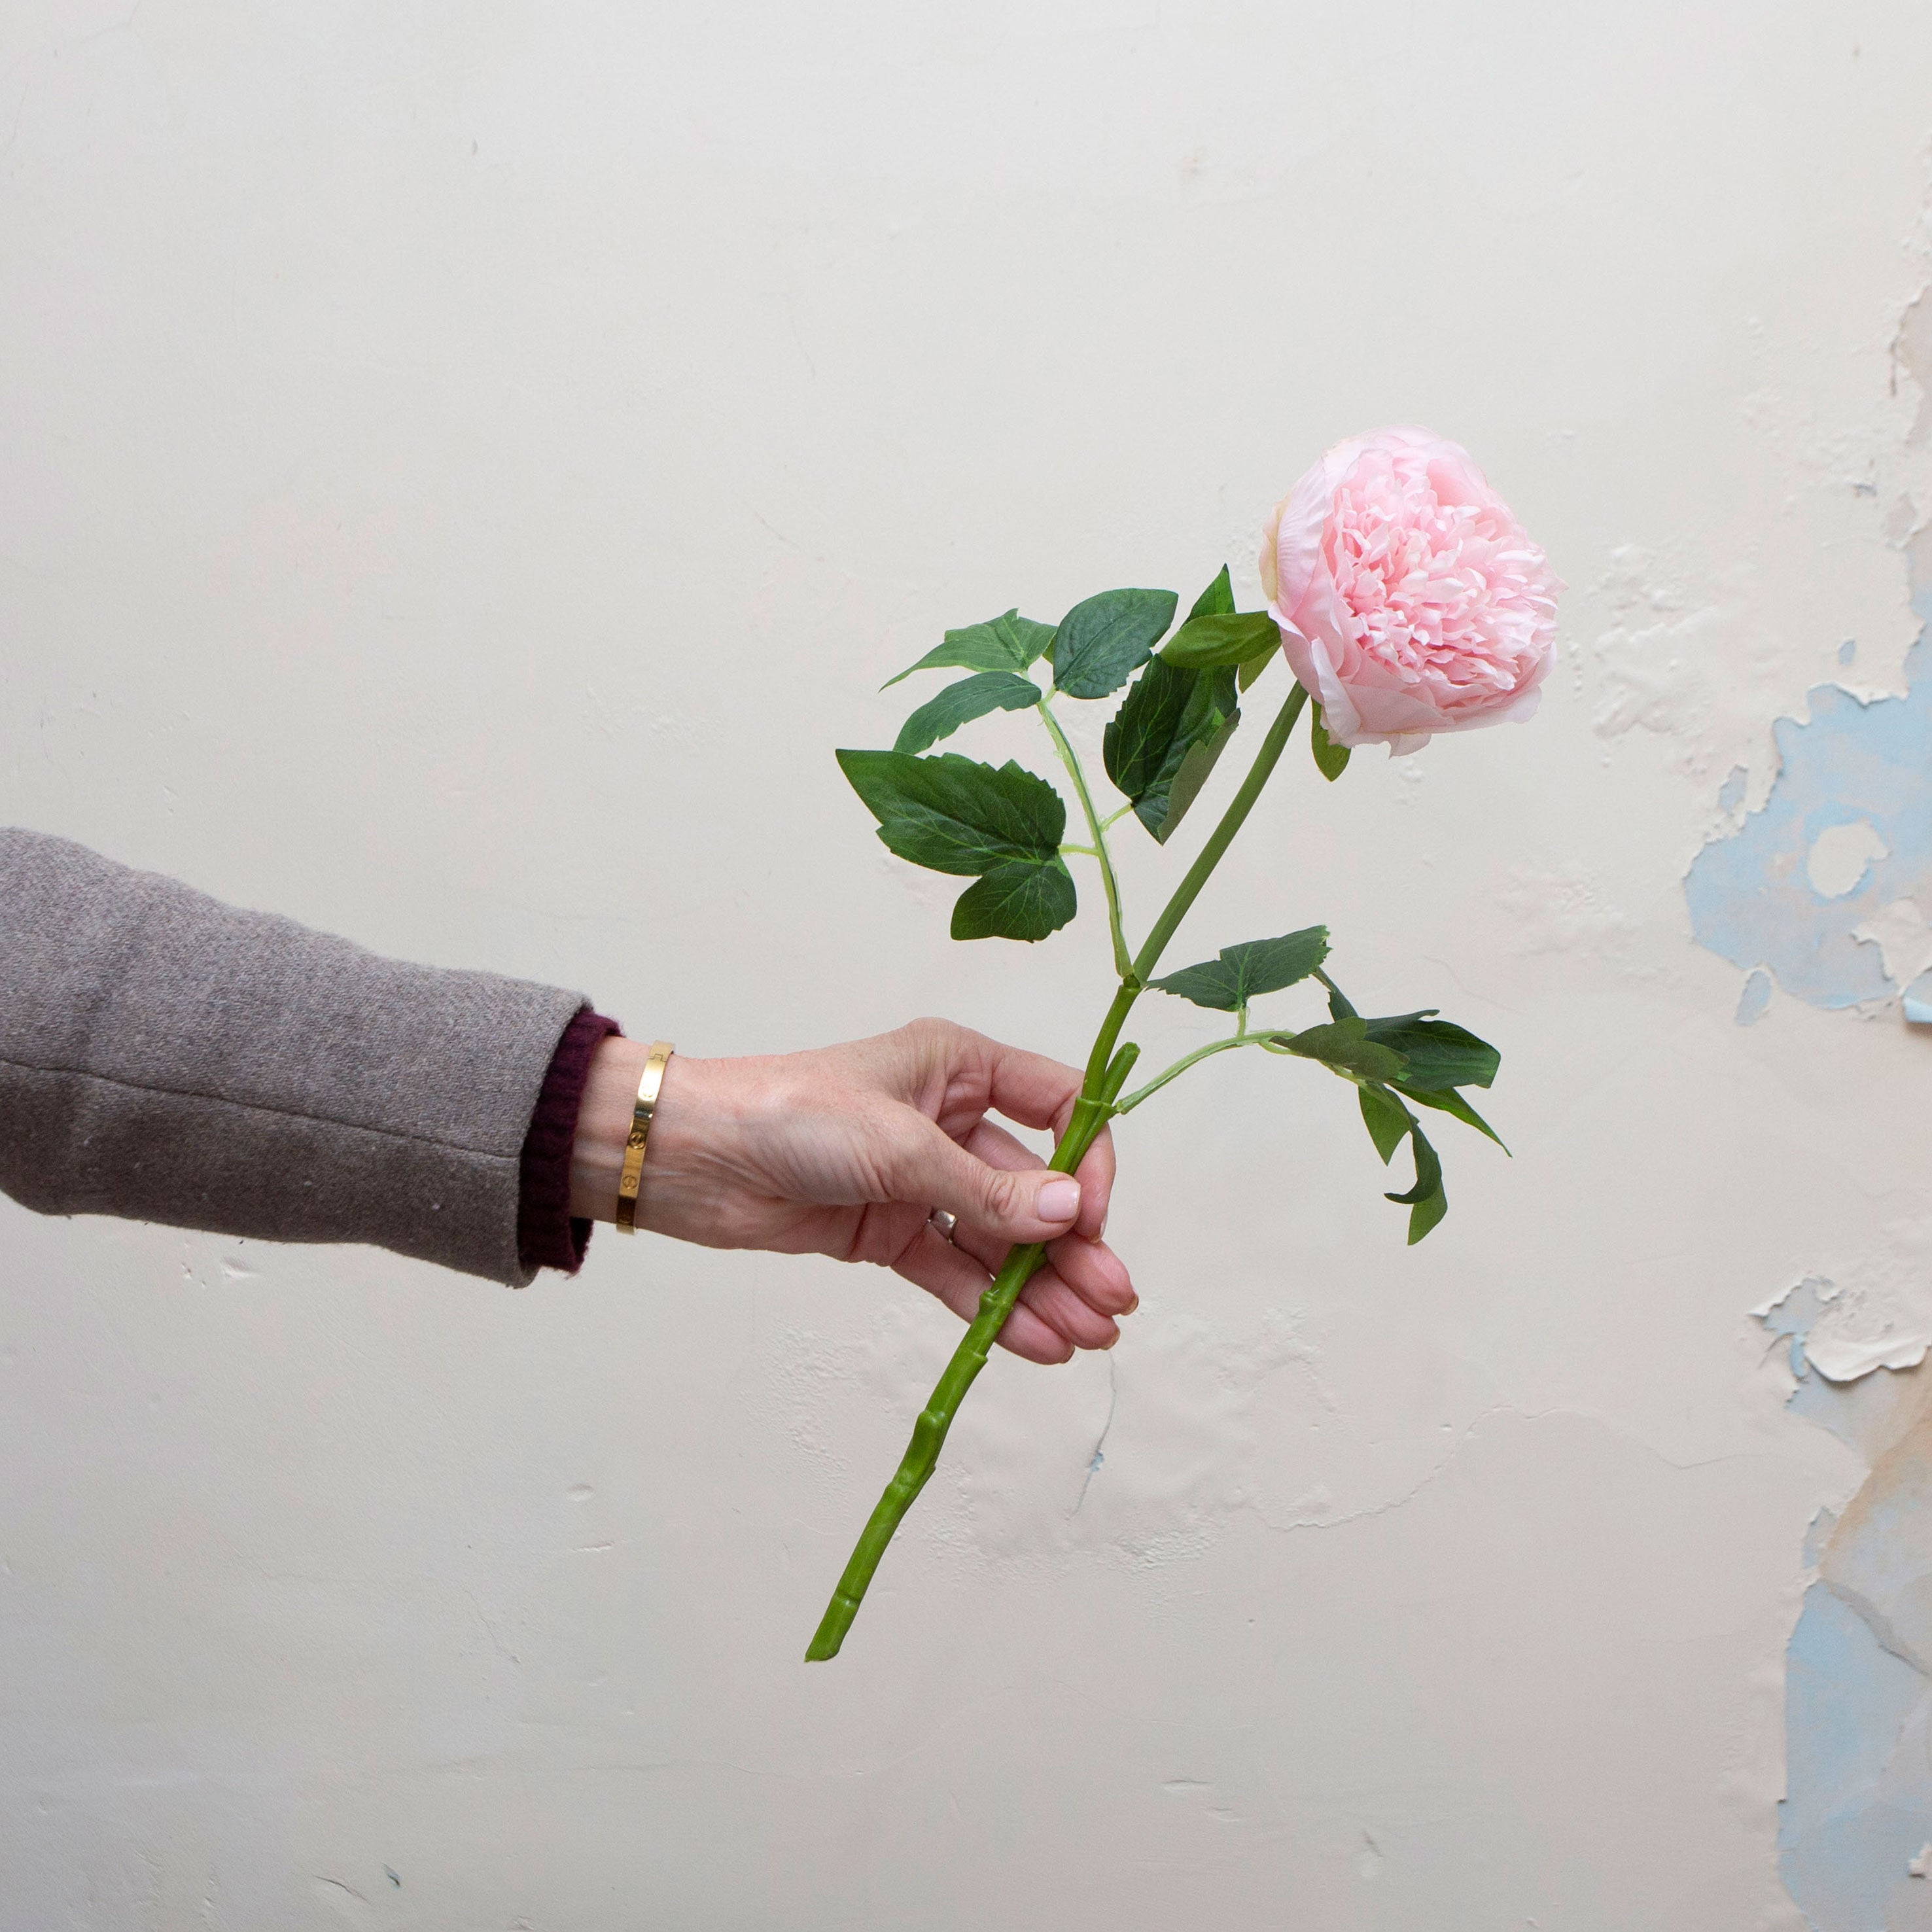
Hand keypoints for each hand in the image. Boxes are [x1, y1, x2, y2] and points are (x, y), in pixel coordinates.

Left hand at [569, 1019, 1134, 1363]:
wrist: (689, 1157)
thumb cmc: (788, 1113)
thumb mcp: (898, 1144)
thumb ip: (985, 1188)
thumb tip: (1066, 1216)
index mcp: (958, 1067)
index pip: (1056, 1105)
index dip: (1082, 1161)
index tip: (1087, 1217)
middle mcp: (948, 1120)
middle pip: (1033, 1187)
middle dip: (1074, 1247)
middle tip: (1112, 1305)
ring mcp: (919, 1181)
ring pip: (999, 1239)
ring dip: (1042, 1288)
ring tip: (1086, 1339)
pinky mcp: (887, 1232)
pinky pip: (956, 1271)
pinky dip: (992, 1307)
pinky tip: (1033, 1342)